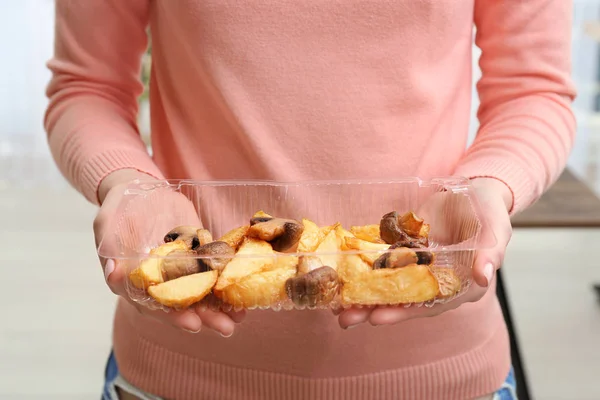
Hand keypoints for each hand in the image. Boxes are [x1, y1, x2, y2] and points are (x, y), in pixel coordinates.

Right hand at [94, 169, 244, 335]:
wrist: (136, 190)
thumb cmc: (116, 207)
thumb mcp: (107, 222)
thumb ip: (110, 247)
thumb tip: (113, 272)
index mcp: (130, 281)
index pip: (151, 304)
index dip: (171, 316)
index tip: (192, 323)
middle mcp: (154, 283)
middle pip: (179, 306)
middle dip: (204, 317)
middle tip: (225, 327)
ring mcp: (175, 271)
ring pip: (196, 295)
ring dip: (218, 309)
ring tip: (239, 318)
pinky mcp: (192, 257)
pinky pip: (209, 275)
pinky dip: (223, 286)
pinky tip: (242, 298)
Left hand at [337, 177, 512, 328]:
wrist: (474, 190)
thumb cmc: (489, 211)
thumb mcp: (495, 228)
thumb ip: (490, 252)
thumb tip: (483, 276)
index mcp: (462, 286)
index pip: (430, 305)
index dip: (404, 313)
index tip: (378, 318)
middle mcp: (438, 283)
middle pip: (404, 301)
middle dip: (375, 310)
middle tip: (346, 318)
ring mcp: (420, 268)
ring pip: (390, 286)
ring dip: (365, 296)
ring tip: (337, 305)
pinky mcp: (406, 253)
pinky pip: (384, 265)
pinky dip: (365, 271)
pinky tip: (343, 276)